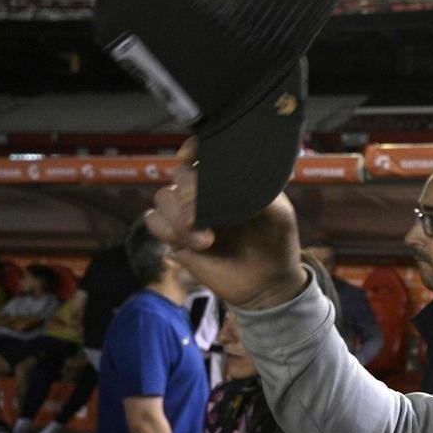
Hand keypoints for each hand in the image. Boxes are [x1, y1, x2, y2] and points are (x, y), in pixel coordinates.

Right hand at [145, 138, 307, 309]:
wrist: (268, 283)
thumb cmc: (277, 242)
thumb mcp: (279, 215)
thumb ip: (261, 194)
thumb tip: (231, 183)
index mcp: (230, 178)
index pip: (204, 152)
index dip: (194, 149)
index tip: (190, 157)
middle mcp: (206, 191)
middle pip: (180, 174)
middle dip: (187, 190)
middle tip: (201, 214)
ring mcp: (189, 213)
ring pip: (163, 197)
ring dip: (177, 215)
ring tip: (205, 240)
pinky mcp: (177, 236)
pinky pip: (153, 221)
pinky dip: (165, 228)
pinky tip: (190, 243)